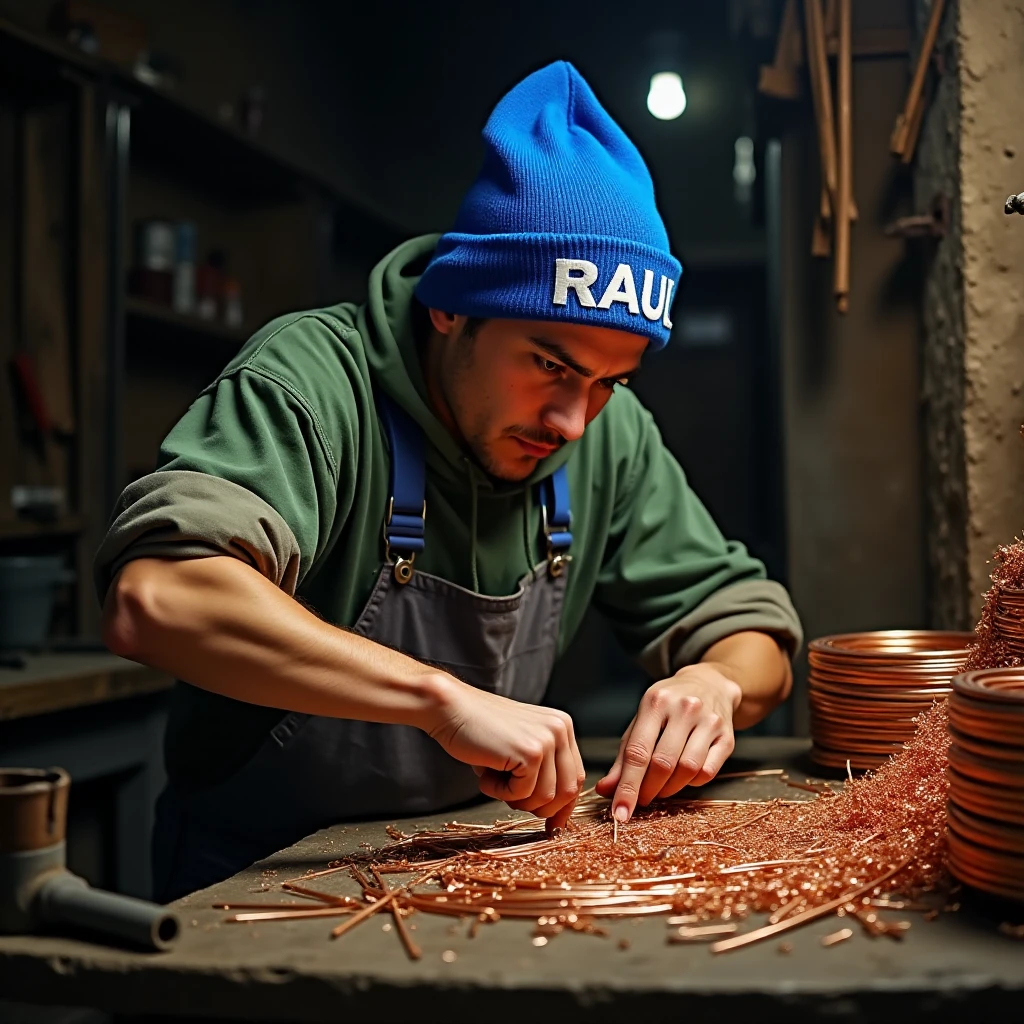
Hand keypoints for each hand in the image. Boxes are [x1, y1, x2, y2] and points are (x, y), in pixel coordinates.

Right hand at [425, 678, 585, 828]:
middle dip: (541, 808)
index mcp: (561, 726)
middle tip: (511, 799)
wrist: (450, 708)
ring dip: (515, 799)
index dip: (564, 806)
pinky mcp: (530, 751)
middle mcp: (560, 729)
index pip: (575, 777)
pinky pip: (523, 794)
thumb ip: (542, 771)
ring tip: (493, 778)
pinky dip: (500, 793)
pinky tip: (485, 773)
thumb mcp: (520, 747)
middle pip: (568, 791)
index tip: (551, 824)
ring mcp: (548, 739)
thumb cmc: (478, 731)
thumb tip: (556, 816)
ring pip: (545, 798)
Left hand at [595, 665, 740, 821]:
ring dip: (670, 789)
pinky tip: (683, 777)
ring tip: (660, 789)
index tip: (619, 813)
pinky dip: (692, 783)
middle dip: (648, 790)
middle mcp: (684, 708)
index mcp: (655, 702)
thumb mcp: (641, 722)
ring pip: (688, 769)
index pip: (637, 751)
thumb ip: (624, 757)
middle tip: (640, 800)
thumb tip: (605, 790)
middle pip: (663, 763)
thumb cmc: (668, 707)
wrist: (710, 684)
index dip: (627, 786)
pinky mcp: (727, 736)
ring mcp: (709, 721)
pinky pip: (708, 771)